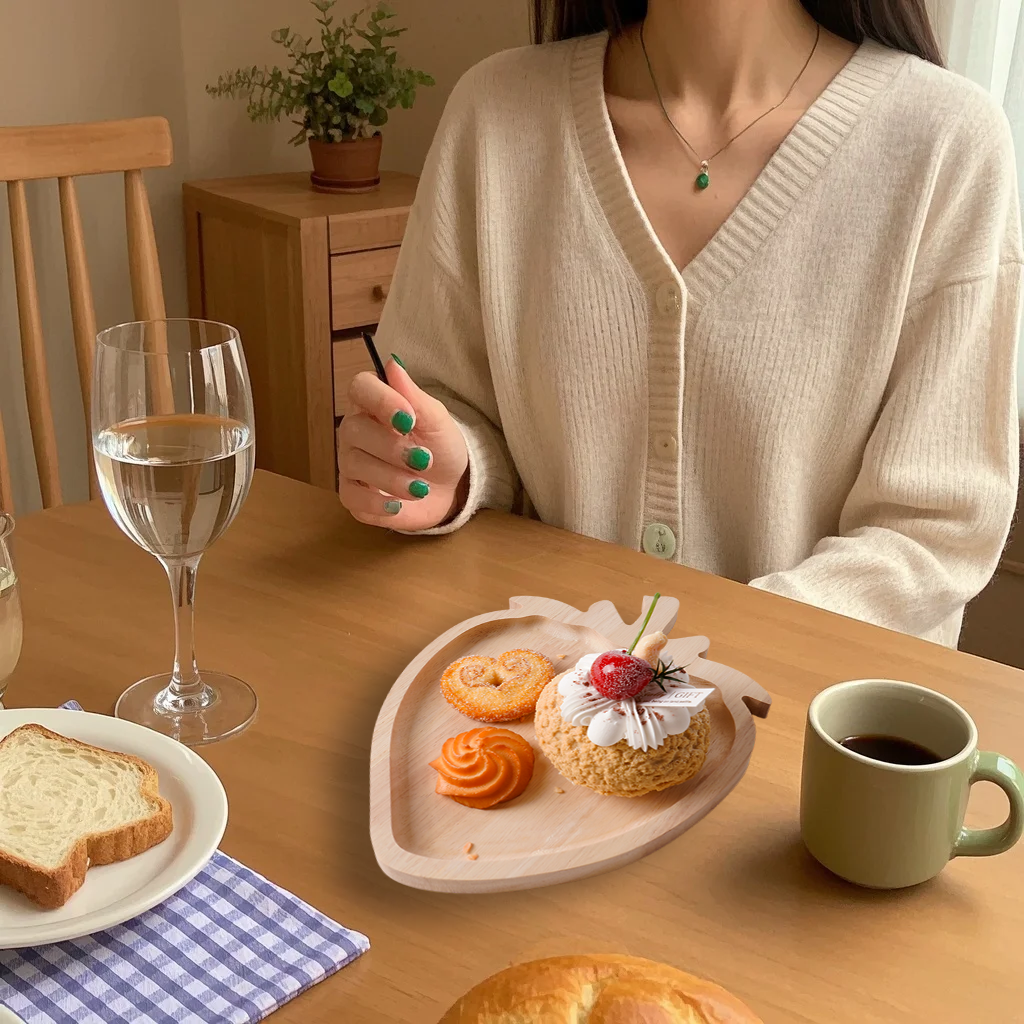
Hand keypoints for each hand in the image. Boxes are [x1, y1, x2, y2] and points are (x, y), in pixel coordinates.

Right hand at [338, 357, 468, 530]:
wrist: (451, 486)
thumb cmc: (441, 447)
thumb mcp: (437, 421)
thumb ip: (415, 397)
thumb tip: (392, 363)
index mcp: (374, 405)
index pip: (360, 388)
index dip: (380, 400)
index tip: (408, 419)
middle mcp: (356, 431)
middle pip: (354, 430)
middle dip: (392, 448)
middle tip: (425, 460)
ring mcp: (351, 464)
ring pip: (355, 465)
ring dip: (392, 479)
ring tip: (421, 487)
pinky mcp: (354, 495)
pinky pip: (352, 498)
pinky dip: (376, 504)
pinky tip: (398, 505)